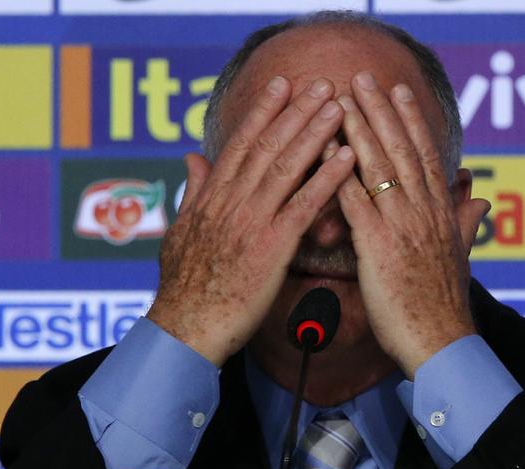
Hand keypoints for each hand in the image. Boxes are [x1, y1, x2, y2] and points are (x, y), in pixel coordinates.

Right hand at [147, 77, 353, 366]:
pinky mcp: (271, 248)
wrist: (187, 329)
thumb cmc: (185, 288)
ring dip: (314, 133)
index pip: (241, 145)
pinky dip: (325, 178)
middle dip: (296, 111)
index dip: (263, 112)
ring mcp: (251, 222)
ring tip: (339, 106)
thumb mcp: (179, 232)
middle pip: (267, 146)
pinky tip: (345, 157)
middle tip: (323, 84)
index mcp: (210, 198)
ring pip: (286, 167)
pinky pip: (303, 206)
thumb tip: (191, 158)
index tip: (282, 85)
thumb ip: (192, 191)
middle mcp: (231, 202)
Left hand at [336, 72, 490, 378]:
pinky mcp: (380, 248)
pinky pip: (357, 204)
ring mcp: (402, 227)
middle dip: (381, 110)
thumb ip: (466, 223)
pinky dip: (340, 175)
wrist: (441, 342)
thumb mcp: (460, 257)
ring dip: (359, 130)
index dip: (410, 121)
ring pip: (379, 169)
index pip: (425, 156)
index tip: (398, 92)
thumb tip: (481, 200)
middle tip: (363, 77)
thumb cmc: (443, 305)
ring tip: (342, 99)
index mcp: (440, 214)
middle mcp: (424, 212)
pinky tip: (325, 153)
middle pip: (401, 151)